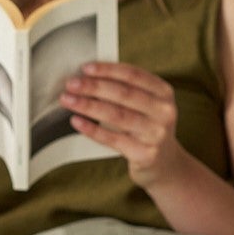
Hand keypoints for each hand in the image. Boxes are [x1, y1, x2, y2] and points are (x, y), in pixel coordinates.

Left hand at [59, 62, 182, 189]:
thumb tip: (88, 77)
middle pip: (123, 94)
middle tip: (71, 84)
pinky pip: (113, 139)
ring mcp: (156, 134)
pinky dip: (92, 129)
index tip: (85, 68)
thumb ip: (126, 91)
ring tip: (68, 100)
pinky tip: (77, 121)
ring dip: (88, 106)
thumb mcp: (146, 106)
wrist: (165, 166)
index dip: (108, 70)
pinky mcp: (145, 154)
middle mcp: (163, 112)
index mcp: (164, 93)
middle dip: (94, 87)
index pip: (133, 75)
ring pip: (116, 115)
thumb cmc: (147, 129)